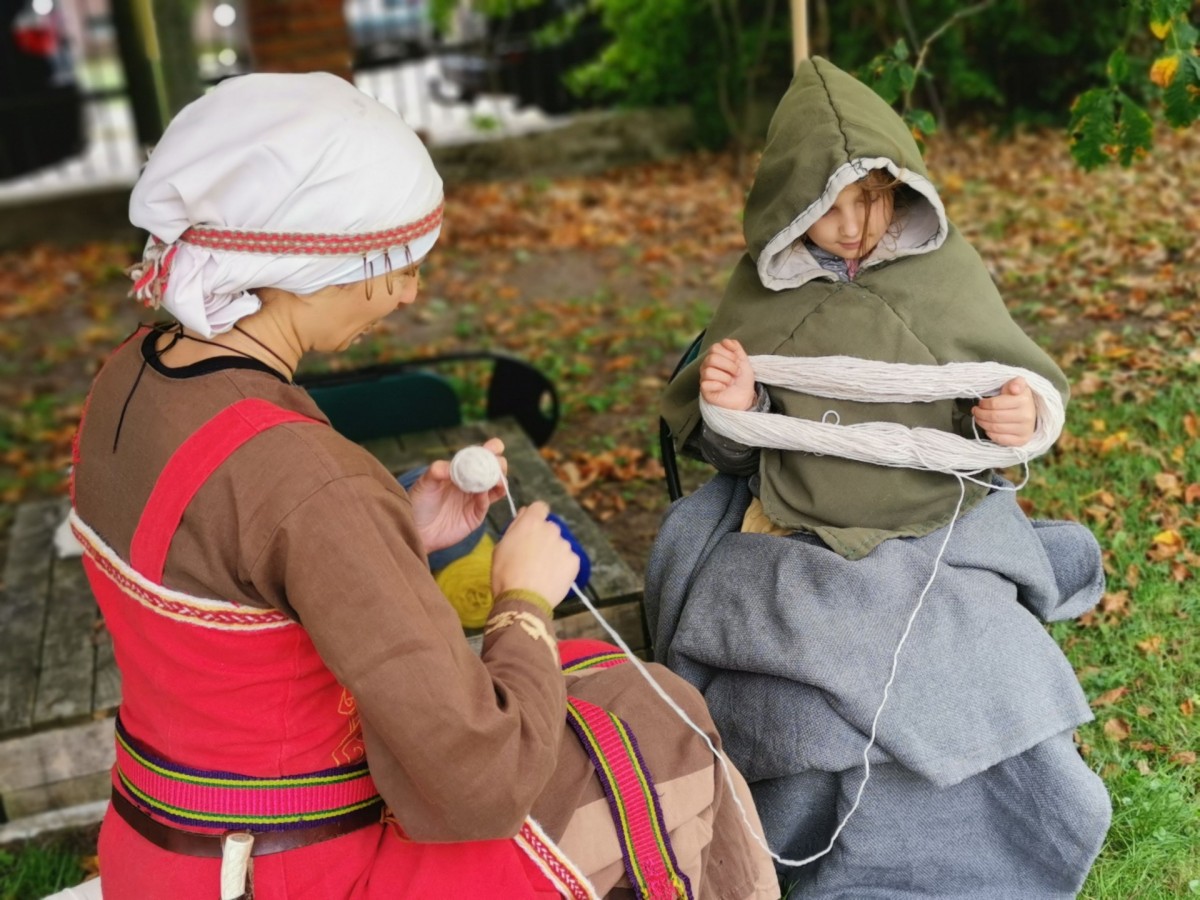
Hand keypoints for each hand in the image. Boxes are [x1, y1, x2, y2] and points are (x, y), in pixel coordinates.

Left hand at [408, 438, 507, 552]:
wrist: (416, 529)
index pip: (481, 455)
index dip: (491, 449)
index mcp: (461, 469)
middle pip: (494, 469)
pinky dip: (487, 497)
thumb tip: (455, 464)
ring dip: (500, 481)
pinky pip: (486, 504)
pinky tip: (481, 494)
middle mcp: (471, 482)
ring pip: (497, 486)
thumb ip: (438, 471)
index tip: (494, 447)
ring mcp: (475, 498)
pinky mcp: (475, 515)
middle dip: (498, 464)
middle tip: (496, 464)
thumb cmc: (419, 502)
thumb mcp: (424, 483)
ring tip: (497, 480)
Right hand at [491, 501, 579, 608]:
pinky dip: (562, 567)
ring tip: (542, 572)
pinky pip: (568, 560)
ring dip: (553, 553)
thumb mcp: (500, 547)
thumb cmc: (505, 573)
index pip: (540, 507)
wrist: (523, 600)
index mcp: (532, 522)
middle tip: (532, 557)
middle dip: (543, 538)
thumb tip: (524, 514)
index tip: (531, 528)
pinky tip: (551, 578)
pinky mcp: (574, 561)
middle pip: (549, 528)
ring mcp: (565, 545)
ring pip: (559, 545)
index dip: (535, 516)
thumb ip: (515, 527)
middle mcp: (551, 529)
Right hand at [699, 339, 756, 410]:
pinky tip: (724, 388)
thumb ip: (736, 348)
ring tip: (731, 382)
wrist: (745, 397)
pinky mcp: (704, 390)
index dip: (729, 354)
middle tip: (736, 373)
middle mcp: (707, 366)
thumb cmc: (742, 379)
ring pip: (709, 371)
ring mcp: (704, 378)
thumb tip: (726, 341)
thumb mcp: (743, 360)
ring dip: (726, 377)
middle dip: (729, 366)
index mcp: (715, 356)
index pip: (715, 347)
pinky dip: (719, 385)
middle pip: (712, 358)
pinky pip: (706, 383)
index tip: (737, 362)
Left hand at [972, 377, 1036, 446]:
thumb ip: (1015, 382)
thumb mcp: (1017, 384)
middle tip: (975, 411)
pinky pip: (1001, 439)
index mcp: (1024, 400)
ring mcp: (1025, 429)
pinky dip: (990, 434)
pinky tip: (988, 429)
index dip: (983, 404)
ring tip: (979, 418)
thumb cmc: (1017, 397)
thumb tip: (1014, 388)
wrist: (1030, 411)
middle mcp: (1026, 416)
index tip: (980, 403)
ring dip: (982, 423)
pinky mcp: (1022, 440)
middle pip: (993, 417)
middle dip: (980, 414)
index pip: (995, 404)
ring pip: (995, 428)